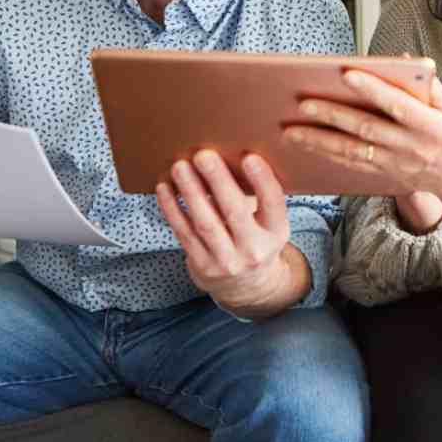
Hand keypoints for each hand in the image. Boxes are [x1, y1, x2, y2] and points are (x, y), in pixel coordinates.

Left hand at [155, 151, 307, 316]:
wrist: (246, 286)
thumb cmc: (256, 239)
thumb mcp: (269, 224)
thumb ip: (258, 198)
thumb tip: (231, 155)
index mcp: (276, 232)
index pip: (273, 204)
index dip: (262, 181)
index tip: (250, 157)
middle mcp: (254, 249)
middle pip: (235, 212)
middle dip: (218, 181)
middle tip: (203, 155)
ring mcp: (227, 261)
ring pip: (206, 223)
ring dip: (190, 192)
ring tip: (180, 167)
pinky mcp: (202, 267)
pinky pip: (184, 233)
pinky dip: (173, 209)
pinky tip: (165, 188)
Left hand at [283, 70, 441, 257]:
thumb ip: (430, 87)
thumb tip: (405, 60)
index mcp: (431, 127)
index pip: (397, 105)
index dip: (373, 89)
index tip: (346, 73)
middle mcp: (411, 147)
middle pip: (366, 129)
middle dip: (332, 116)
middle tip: (302, 104)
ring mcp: (396, 165)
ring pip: (351, 152)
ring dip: (319, 141)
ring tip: (290, 130)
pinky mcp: (385, 176)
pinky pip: (352, 165)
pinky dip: (327, 156)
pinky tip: (306, 147)